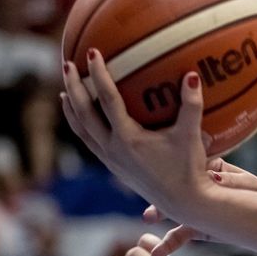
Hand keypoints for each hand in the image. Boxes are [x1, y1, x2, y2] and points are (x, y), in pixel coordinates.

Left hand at [60, 48, 208, 225]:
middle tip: (67, 65)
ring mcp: (111, 159)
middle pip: (83, 113)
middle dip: (74, 87)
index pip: (107, 99)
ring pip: (81, 130)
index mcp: (128, 138)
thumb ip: (191, 105)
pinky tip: (84, 119)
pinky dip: (82, 126)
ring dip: (71, 109)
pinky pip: (90, 142)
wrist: (183, 201)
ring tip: (65, 92)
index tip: (91, 53)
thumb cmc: (189, 168)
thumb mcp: (191, 135)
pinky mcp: (114, 167)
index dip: (98, 74)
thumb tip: (192, 74)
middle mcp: (113, 149)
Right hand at [142, 158, 256, 255]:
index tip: (167, 170)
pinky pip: (181, 234)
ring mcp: (195, 209)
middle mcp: (196, 189)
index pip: (188, 166)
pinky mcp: (198, 228)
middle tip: (152, 195)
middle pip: (176, 189)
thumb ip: (229, 180)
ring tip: (148, 217)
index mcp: (207, 170)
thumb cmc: (256, 193)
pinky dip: (170, 243)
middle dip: (163, 192)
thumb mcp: (244, 183)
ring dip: (161, 212)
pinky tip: (158, 252)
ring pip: (175, 211)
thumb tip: (214, 178)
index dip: (177, 167)